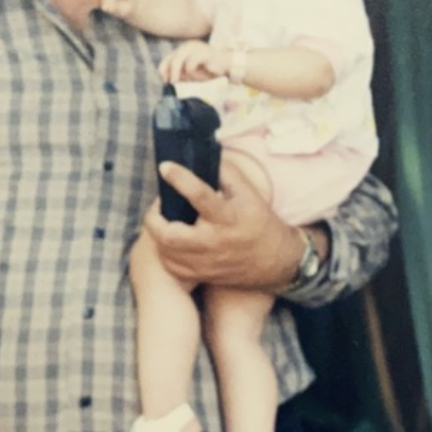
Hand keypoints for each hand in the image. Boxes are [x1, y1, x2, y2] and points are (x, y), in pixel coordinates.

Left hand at [146, 152, 302, 292]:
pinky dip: (164, 252)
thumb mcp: (250, 194)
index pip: (200, 196)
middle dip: (154, 218)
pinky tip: (170, 241)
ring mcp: (206, 263)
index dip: (179, 178)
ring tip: (163, 221)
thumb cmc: (260, 223)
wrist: (276, 262)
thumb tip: (204, 156)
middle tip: (158, 206)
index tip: (165, 167)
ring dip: (157, 233)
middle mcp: (214, 243)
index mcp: (228, 218)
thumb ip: (227, 173)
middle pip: (170, 235)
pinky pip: (171, 267)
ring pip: (166, 252)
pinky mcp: (201, 275)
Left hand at [161, 42, 228, 87]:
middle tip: (173, 85)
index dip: (164, 72)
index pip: (166, 60)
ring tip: (186, 82)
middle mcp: (187, 46)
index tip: (167, 83)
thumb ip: (180, 74)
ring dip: (179, 74)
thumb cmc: (209, 70)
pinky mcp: (202, 52)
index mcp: (183, 50)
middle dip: (170, 75)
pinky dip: (193, 74)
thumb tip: (168, 82)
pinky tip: (201, 77)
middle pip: (170, 60)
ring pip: (177, 61)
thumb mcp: (192, 73)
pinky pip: (190, 65)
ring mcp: (194, 48)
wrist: (229, 65)